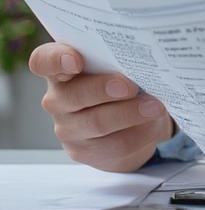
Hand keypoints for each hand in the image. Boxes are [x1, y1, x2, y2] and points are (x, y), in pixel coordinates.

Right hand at [28, 42, 174, 172]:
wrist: (128, 120)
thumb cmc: (122, 79)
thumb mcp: (118, 64)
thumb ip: (120, 57)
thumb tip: (143, 57)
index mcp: (61, 68)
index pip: (44, 61)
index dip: (56, 60)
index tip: (75, 60)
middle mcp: (58, 98)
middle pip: (74, 95)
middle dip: (104, 89)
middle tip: (131, 86)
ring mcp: (68, 128)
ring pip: (97, 122)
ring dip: (129, 114)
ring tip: (155, 106)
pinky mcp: (84, 152)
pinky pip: (114, 145)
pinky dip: (139, 133)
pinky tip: (153, 124)